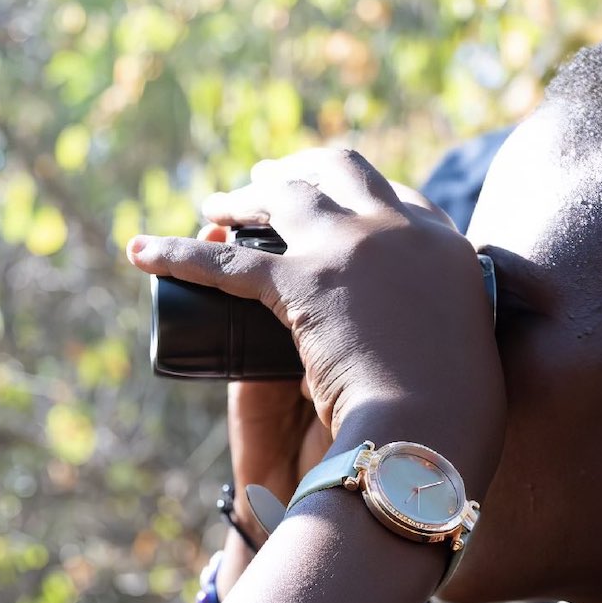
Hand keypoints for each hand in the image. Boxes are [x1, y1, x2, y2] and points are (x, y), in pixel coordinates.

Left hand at [128, 149, 504, 495]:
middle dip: (300, 168)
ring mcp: (350, 248)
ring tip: (214, 204)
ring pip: (282, 198)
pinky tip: (141, 251)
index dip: (360, 193)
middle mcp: (400, 230)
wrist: (431, 434)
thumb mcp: (461, 354)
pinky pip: (224, 262)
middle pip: (339, 171)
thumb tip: (405, 343)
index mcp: (446, 247)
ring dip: (241, 195)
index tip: (336, 198)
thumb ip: (441, 336)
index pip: (400, 196)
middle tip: (270, 177)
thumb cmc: (452, 419)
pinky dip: (175, 253)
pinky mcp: (302, 282)